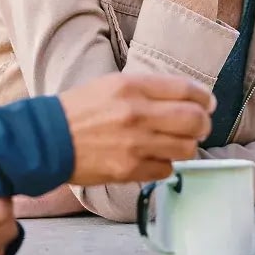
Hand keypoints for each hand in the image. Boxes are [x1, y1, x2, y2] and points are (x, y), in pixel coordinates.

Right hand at [60, 73, 213, 184]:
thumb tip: (187, 99)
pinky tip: (152, 158)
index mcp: (132, 86)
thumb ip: (148, 89)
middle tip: (198, 126)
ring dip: (185, 146)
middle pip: (194, 120)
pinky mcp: (130, 169)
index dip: (204, 98)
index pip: (186, 89)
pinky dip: (164, 165)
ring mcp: (135, 144)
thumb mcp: (111, 85)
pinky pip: (167, 170)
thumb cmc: (79, 110)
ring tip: (173, 144)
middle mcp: (137, 113)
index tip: (207, 104)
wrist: (47, 139)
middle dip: (203, 124)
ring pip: (186, 148)